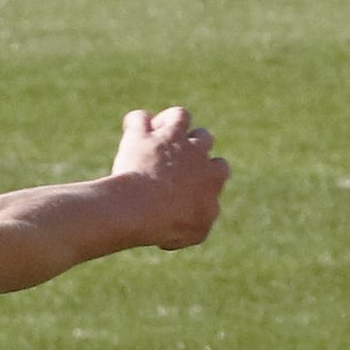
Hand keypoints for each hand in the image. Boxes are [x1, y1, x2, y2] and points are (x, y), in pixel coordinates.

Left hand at [110, 107, 228, 250]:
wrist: (143, 209)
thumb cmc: (169, 224)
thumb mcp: (194, 233)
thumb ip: (202, 224)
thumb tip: (198, 222)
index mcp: (213, 176)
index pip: (218, 168)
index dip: (204, 174)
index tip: (188, 186)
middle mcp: (197, 152)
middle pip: (203, 138)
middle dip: (193, 145)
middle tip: (171, 162)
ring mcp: (170, 141)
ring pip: (178, 117)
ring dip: (169, 123)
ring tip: (154, 136)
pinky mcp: (142, 138)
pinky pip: (139, 120)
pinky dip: (135, 123)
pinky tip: (131, 130)